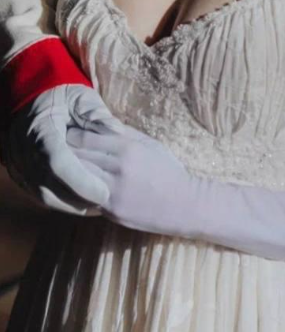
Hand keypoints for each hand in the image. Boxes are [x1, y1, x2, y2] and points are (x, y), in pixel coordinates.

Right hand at [2, 84, 123, 213]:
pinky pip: (39, 195)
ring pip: (43, 196)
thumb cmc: (62, 95)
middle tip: (107, 202)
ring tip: (98, 204)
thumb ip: (98, 116)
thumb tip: (119, 132)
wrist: (32, 97)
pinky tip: (82, 201)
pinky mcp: (20, 174)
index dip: (81, 182)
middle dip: (79, 199)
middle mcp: (23, 150)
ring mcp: (18, 165)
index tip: (104, 193)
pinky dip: (61, 202)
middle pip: (49, 187)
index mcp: (40, 128)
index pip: (58, 162)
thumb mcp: (81, 98)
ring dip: (71, 204)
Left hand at [67, 124, 191, 234]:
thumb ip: (126, 134)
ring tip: (59, 165)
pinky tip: (72, 185)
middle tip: (53, 148)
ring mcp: (113, 190)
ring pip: (78, 177)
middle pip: (78, 156)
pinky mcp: (111, 209)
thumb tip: (100, 123)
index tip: (64, 132)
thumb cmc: (168, 170)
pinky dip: (77, 189)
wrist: (183, 205)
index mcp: (128, 148)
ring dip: (66, 171)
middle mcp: (118, 167)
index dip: (71, 135)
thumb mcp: (151, 144)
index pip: (87, 138)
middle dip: (64, 151)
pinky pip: (86, 196)